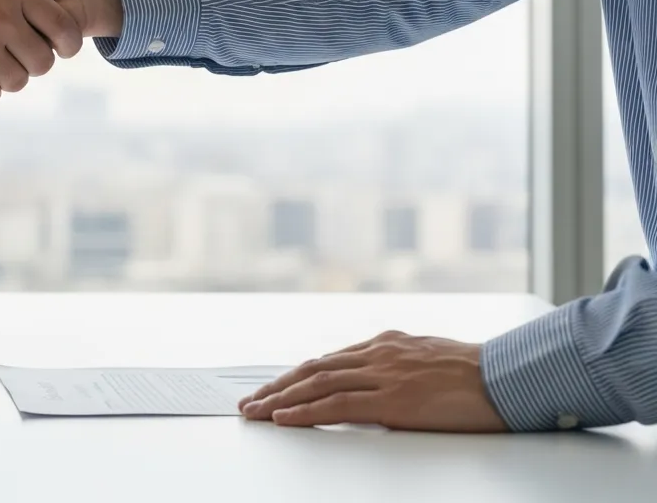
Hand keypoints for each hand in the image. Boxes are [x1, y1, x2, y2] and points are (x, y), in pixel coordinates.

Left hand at [237, 330, 506, 431]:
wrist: (510, 378)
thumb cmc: (477, 375)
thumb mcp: (428, 361)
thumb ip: (396, 369)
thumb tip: (374, 389)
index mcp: (386, 344)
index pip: (328, 360)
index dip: (296, 376)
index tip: (273, 389)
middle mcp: (378, 353)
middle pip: (313, 369)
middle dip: (277, 387)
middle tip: (251, 402)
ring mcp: (384, 374)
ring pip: (317, 384)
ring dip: (281, 399)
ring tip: (256, 413)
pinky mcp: (393, 398)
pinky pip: (338, 404)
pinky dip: (306, 410)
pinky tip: (285, 418)